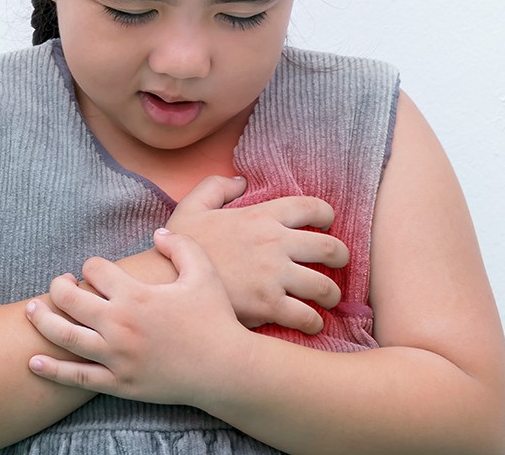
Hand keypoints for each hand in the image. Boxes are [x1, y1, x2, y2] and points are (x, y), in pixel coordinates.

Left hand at [25, 229, 250, 405]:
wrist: (227, 369)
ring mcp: (116, 356)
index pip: (94, 270)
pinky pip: (77, 377)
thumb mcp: (203, 273)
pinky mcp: (118, 382)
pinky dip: (51, 370)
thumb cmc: (216, 319)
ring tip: (31, 310)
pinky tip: (32, 362)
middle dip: (59, 286)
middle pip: (69, 298)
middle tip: (59, 284)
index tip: (95, 271)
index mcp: (136, 296)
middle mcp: (120, 325)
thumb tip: (157, 233)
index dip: (91, 266)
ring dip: (42, 320)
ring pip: (63, 336)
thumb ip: (181, 246)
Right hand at [165, 176, 347, 333]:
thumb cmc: (176, 248)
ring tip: (326, 298)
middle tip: (336, 264)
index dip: (326, 215)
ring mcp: (274, 276)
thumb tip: (240, 180)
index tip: (324, 224)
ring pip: (326, 287)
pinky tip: (309, 323)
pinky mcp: (268, 306)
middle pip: (332, 248)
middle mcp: (274, 244)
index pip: (312, 207)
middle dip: (341, 257)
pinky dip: (314, 322)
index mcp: (260, 217)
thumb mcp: (190, 207)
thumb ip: (215, 187)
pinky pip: (308, 316)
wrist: (163, 282)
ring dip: (331, 294)